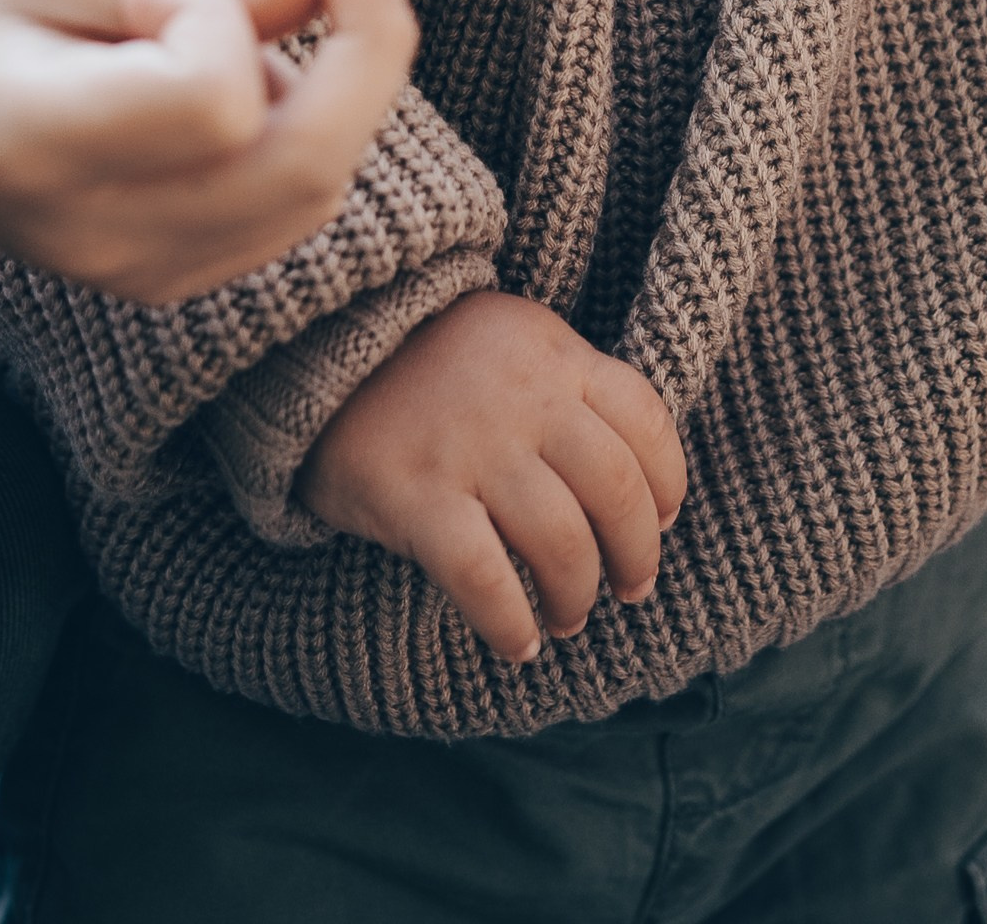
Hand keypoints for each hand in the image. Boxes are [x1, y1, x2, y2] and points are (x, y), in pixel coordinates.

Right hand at [0, 0, 417, 303]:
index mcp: (45, 150)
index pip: (214, 106)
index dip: (219, 16)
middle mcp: (104, 235)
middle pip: (308, 165)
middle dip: (367, 41)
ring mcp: (142, 273)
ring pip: (319, 188)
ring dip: (338, 80)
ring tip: (240, 14)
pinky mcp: (172, 279)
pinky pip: (294, 206)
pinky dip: (309, 123)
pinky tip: (243, 69)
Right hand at [300, 288, 687, 660]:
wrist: (318, 340)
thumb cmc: (428, 354)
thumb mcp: (511, 340)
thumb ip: (565, 388)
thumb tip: (628, 472)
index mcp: (556, 354)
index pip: (646, 419)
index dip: (667, 482)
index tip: (664, 520)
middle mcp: (526, 399)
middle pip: (616, 490)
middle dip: (637, 554)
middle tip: (630, 588)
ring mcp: (471, 447)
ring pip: (561, 542)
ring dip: (577, 596)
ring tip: (568, 619)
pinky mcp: (415, 496)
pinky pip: (483, 577)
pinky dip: (510, 624)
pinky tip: (516, 645)